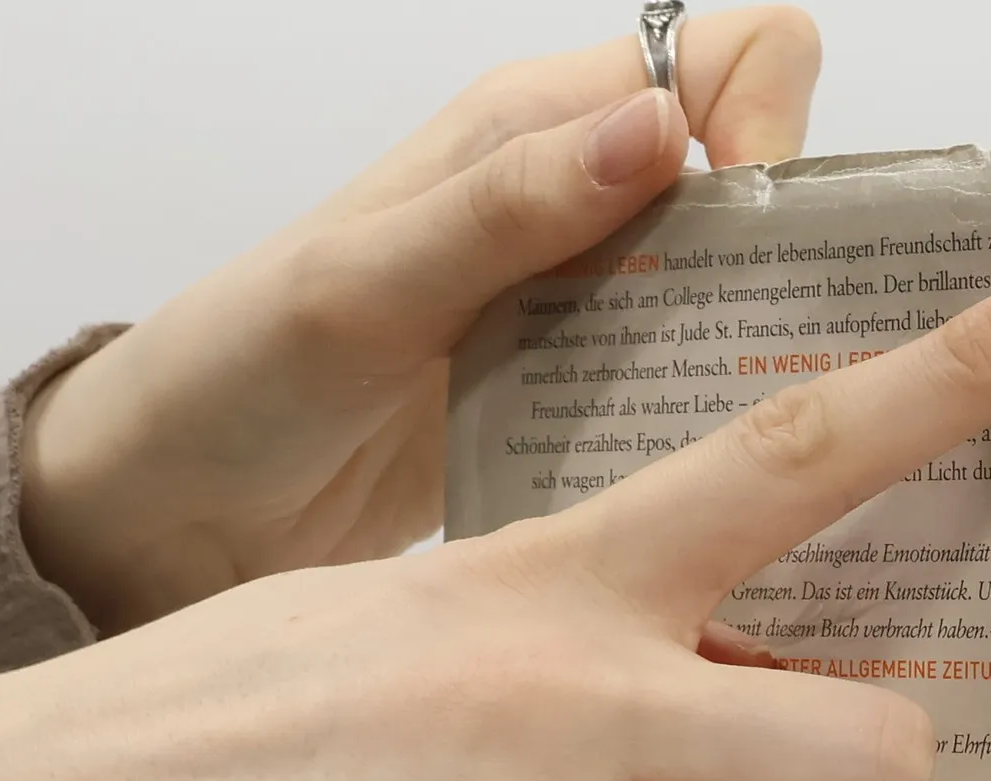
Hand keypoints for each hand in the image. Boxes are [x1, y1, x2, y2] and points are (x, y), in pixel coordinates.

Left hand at [17, 8, 822, 636]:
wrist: (182, 506)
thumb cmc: (240, 378)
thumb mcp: (368, 284)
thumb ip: (511, 209)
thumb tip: (660, 133)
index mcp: (534, 134)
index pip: (725, 64)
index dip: (776, 127)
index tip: (770, 239)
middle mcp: (577, 210)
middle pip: (754, 194)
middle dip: (802, 259)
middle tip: (808, 369)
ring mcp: (581, 314)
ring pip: (731, 302)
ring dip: (768, 359)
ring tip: (780, 447)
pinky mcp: (575, 406)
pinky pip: (679, 397)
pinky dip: (712, 431)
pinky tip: (718, 493)